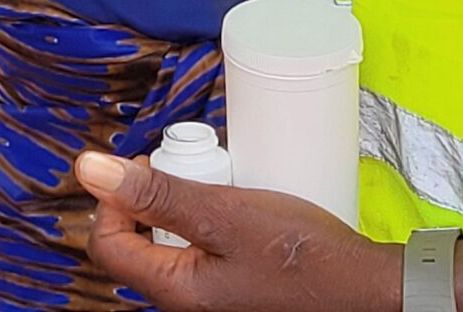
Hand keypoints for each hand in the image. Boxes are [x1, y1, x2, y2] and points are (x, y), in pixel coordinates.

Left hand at [77, 151, 398, 311]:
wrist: (373, 290)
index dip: (114, 198)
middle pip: (140, 243)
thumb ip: (157, 194)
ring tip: (223, 185)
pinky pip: (206, 252)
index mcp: (177, 293)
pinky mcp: (238, 290)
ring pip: (175, 244)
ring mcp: (214, 299)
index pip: (107, 244)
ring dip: (189, 207)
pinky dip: (215, 223)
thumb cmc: (309, 259)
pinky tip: (242, 207)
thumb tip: (89, 170)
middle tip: (194, 170)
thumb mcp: (227, 213)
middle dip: (158, 198)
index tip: (144, 165)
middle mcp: (189, 304)